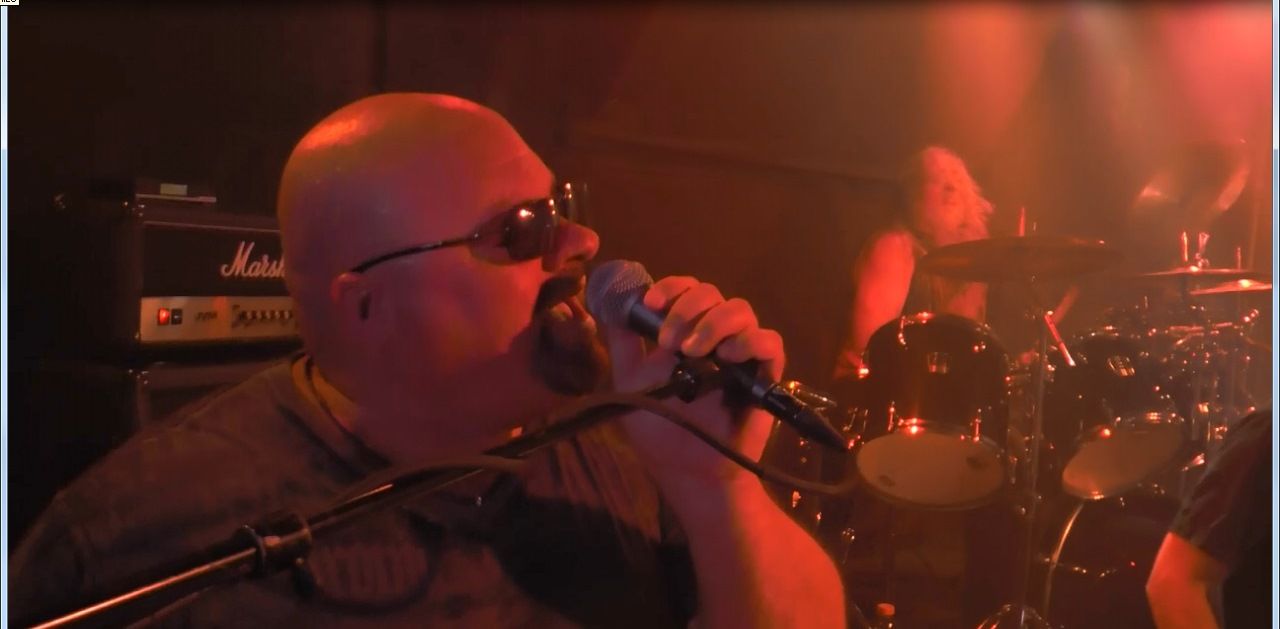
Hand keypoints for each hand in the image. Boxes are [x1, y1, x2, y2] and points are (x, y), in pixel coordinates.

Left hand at [602, 276, 785, 488]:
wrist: (690, 471)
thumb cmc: (661, 429)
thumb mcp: (630, 383)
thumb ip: (623, 345)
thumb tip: (612, 307)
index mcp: (686, 331)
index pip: (685, 290)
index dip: (670, 288)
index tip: (651, 304)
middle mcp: (716, 335)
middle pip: (712, 294)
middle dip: (687, 308)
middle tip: (669, 341)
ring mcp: (743, 352)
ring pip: (741, 309)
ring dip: (715, 322)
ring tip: (694, 351)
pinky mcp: (767, 373)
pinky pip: (770, 342)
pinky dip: (750, 341)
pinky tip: (729, 357)